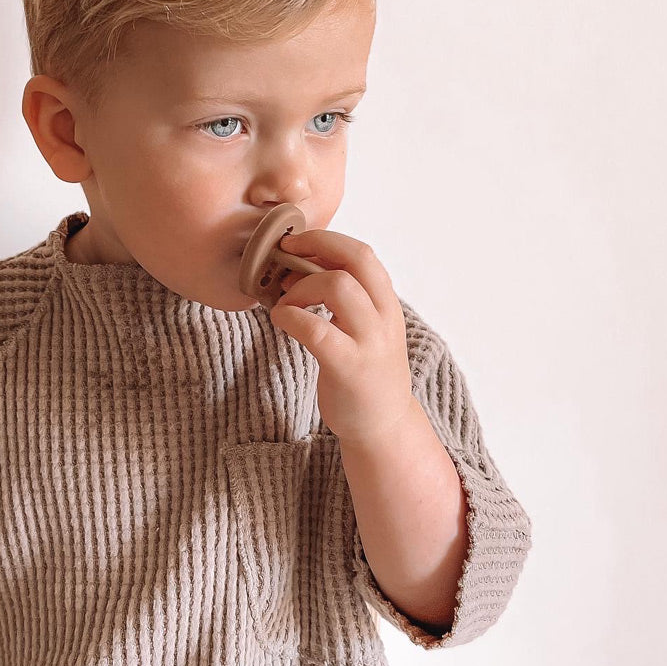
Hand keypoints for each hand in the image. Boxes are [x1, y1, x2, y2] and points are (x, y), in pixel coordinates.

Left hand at [267, 228, 414, 448]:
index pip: (363, 253)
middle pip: (356, 259)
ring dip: (301, 286)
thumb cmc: (365, 372)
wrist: (382, 425)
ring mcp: (369, 342)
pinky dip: (290, 317)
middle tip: (285, 258)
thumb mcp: (367, 328)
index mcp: (386, 304)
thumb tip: (301, 266)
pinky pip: (316, 329)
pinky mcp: (349, 367)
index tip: (297, 244)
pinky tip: (280, 321)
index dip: (327, 240)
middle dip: (315, 249)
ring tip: (286, 302)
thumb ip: (348, 299)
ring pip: (339, 286)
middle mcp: (384, 317)